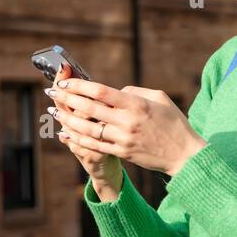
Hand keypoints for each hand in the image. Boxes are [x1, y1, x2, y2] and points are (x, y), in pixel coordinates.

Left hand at [46, 70, 207, 179]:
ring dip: (67, 120)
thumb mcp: (160, 98)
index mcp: (136, 104)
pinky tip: (65, 133)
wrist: (185, 155)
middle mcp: (127, 121)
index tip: (65, 81)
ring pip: (87, 129)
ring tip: (54, 112)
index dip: (79, 85)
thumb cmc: (174, 123)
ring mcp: (123, 139)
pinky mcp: (122, 153)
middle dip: (67, 99)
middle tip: (52, 92)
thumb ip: (135, 92)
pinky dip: (77, 139)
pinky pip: (94, 145)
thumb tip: (115, 92)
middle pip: (88, 108)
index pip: (100, 92)